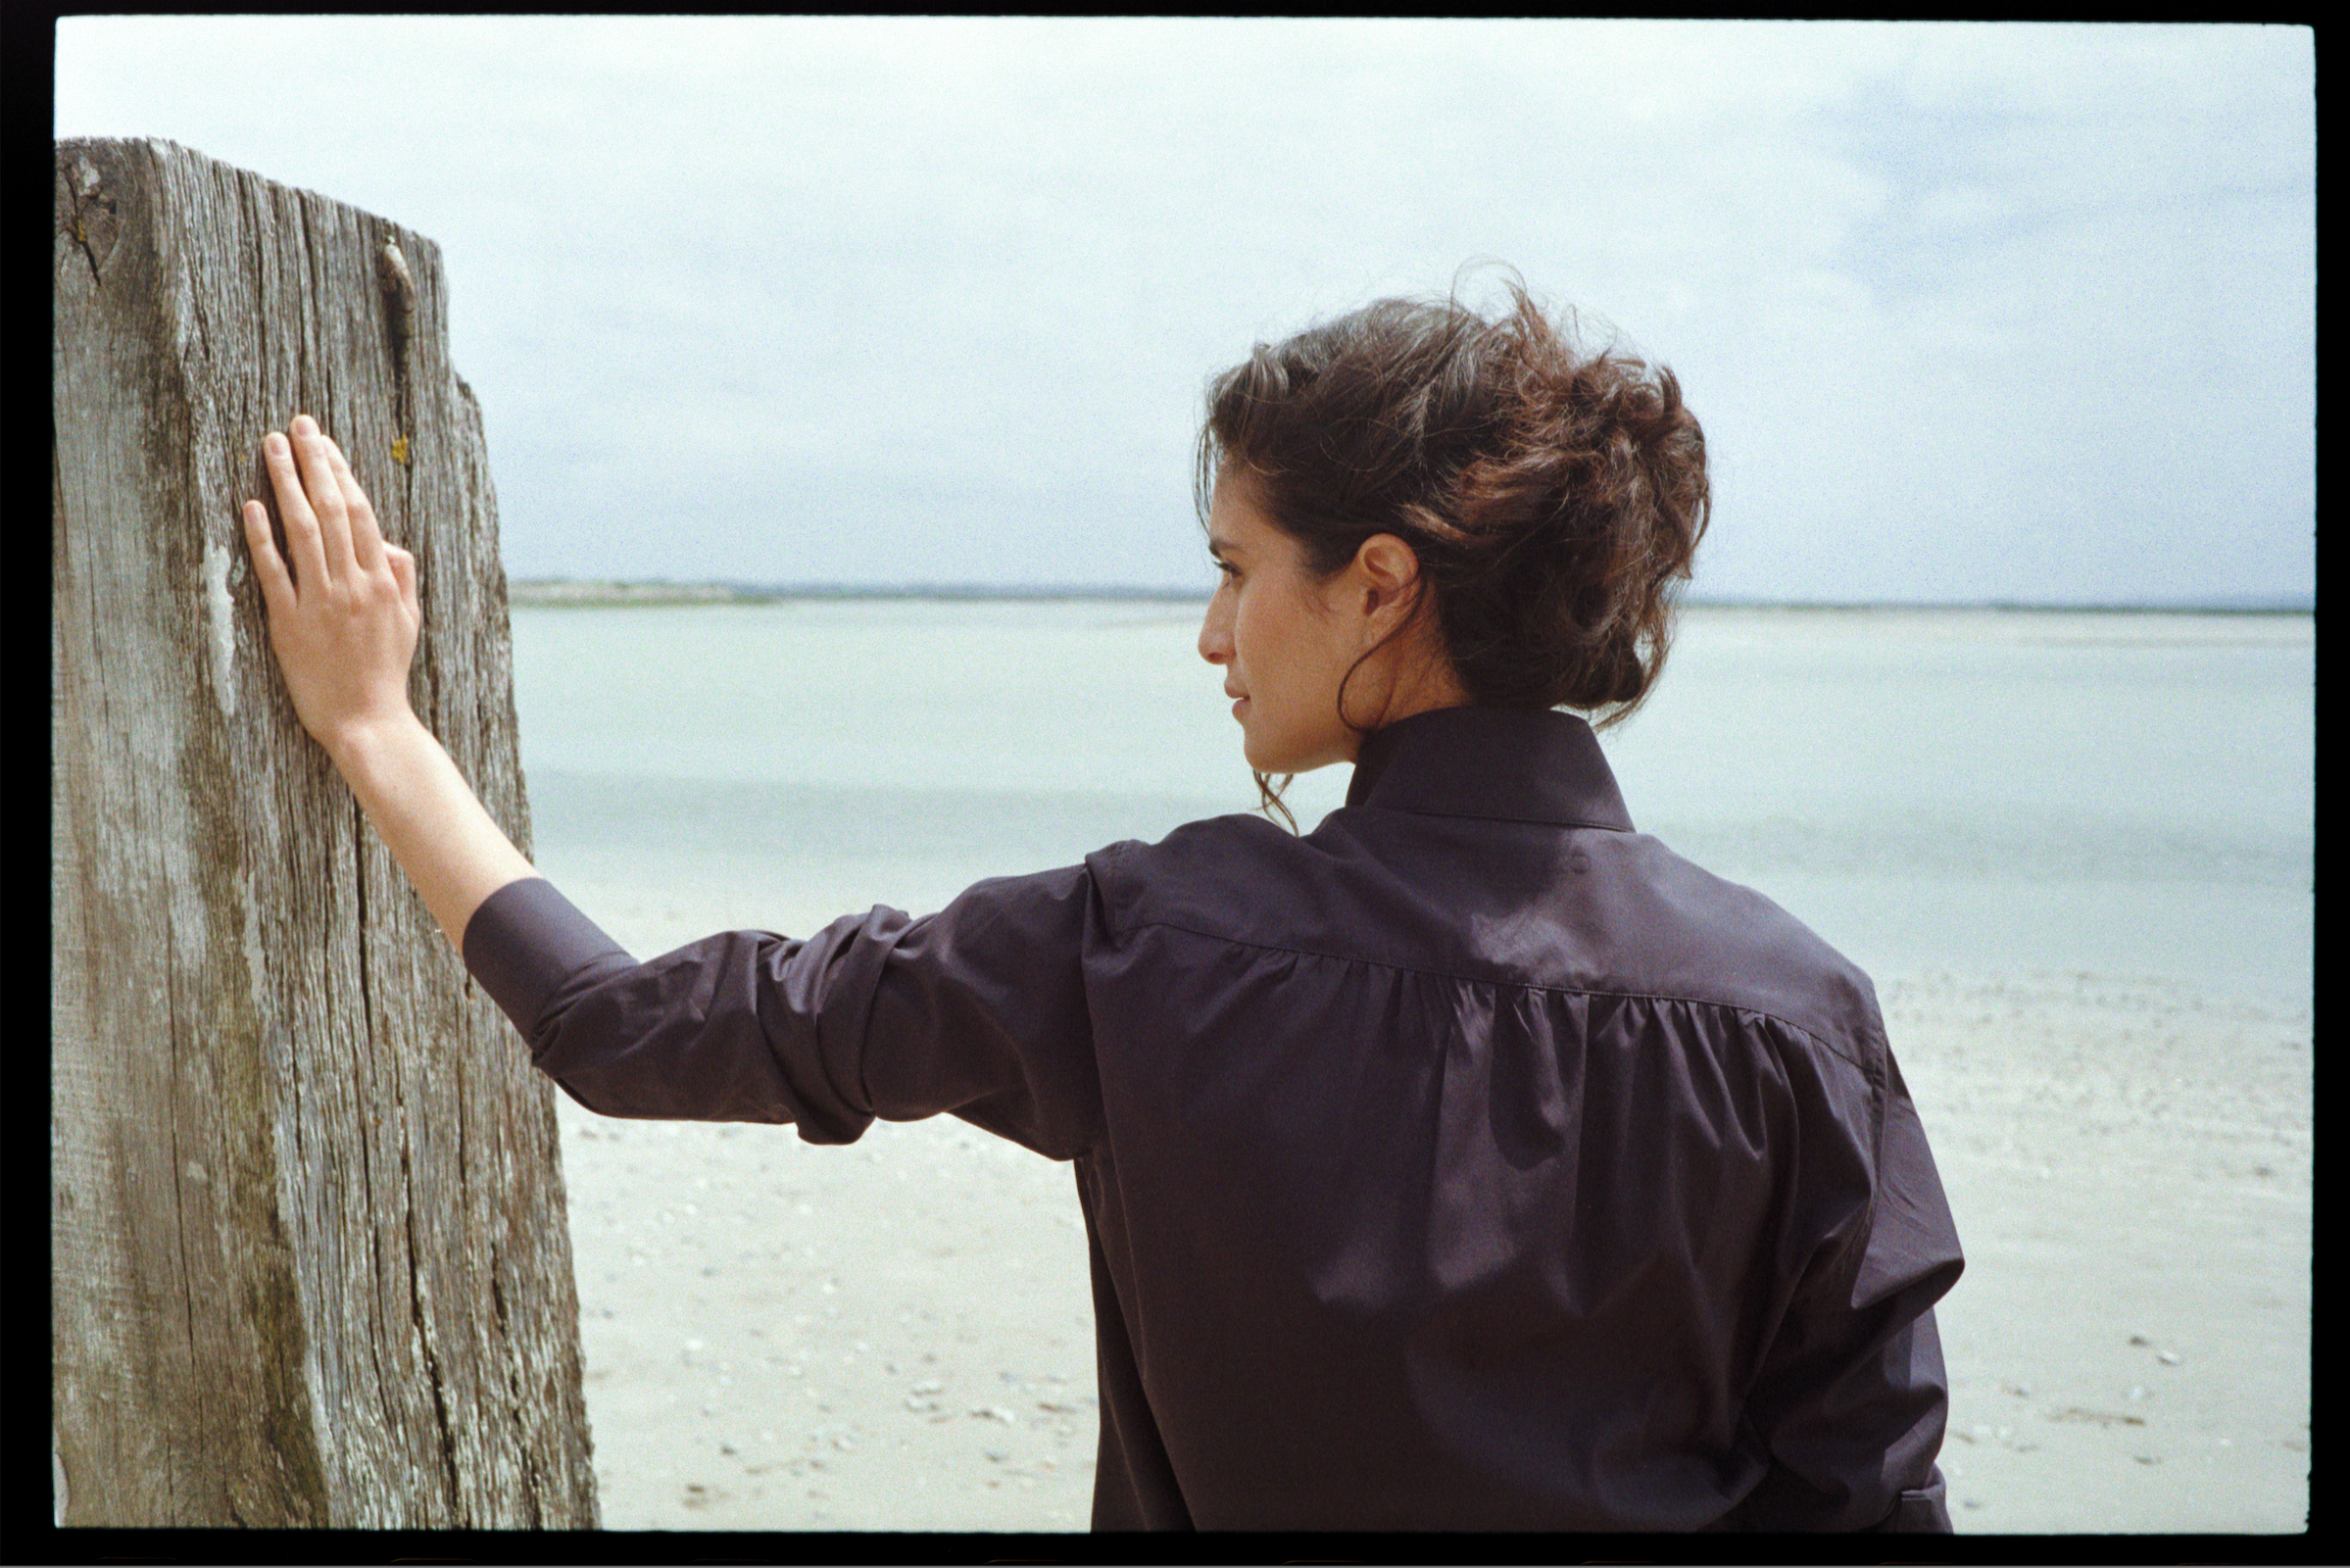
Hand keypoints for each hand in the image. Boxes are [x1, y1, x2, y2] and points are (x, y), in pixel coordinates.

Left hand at [241, 415, 421, 758]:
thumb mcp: (409, 622)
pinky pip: (275, 572)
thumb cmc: (386, 672)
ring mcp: (322, 602)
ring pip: (305, 530)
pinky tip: (251, 506)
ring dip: (288, 485)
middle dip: (315, 463)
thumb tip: (391, 542)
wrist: (368, 721)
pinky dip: (263, 537)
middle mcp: (354, 584)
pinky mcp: (290, 624)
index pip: (362, 513)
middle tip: (297, 426)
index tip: (324, 443)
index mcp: (383, 580)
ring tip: (272, 448)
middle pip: (335, 510)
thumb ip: (403, 578)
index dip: (342, 472)